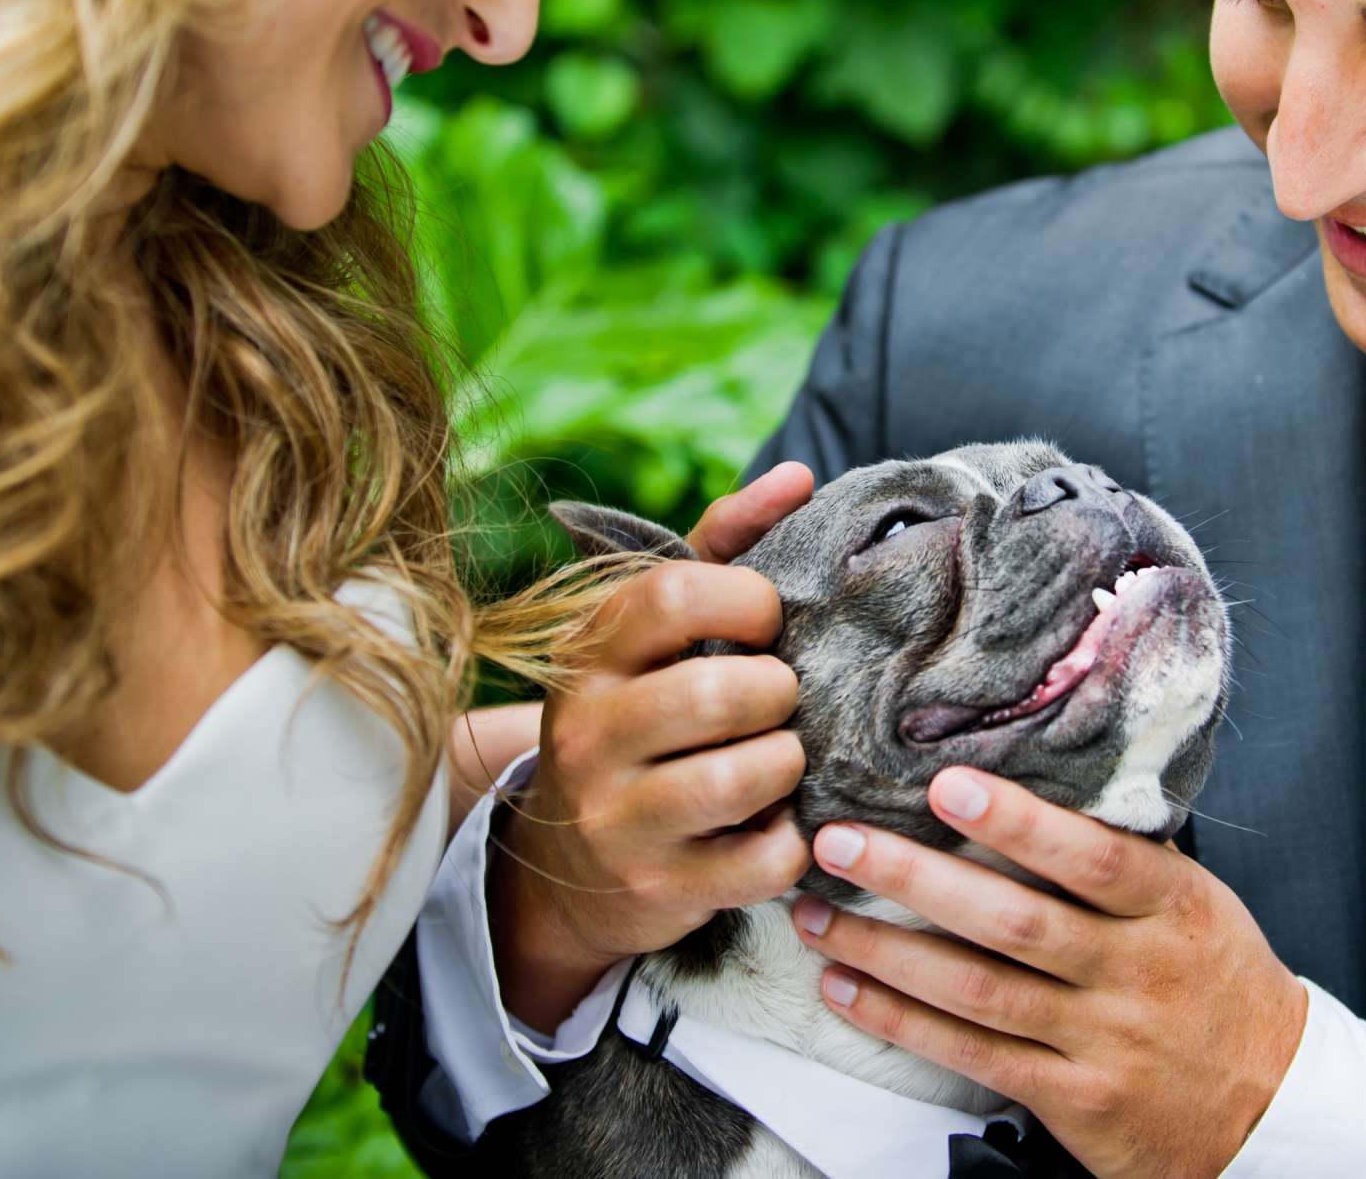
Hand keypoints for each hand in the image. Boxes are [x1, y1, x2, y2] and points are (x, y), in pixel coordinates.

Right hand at [493, 463, 816, 1029]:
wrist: (567, 864)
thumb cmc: (642, 714)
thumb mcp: (658, 631)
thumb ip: (726, 545)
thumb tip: (798, 477)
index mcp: (591, 652)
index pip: (672, 594)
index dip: (747, 600)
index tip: (767, 622)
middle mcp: (590, 731)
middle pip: (721, 692)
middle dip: (779, 692)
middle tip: (780, 701)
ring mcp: (618, 817)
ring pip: (744, 776)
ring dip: (788, 764)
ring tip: (779, 760)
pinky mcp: (657, 888)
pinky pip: (763, 860)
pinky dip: (791, 842)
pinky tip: (775, 825)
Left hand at [792, 767, 1308, 1178]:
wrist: (1269, 1104)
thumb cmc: (1216, 979)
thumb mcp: (1196, 901)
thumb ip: (1122, 849)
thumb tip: (1034, 768)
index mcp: (1169, 907)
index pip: (1091, 858)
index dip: (1018, 823)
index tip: (946, 785)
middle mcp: (1134, 973)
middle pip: (1014, 923)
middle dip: (916, 880)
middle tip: (838, 840)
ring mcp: (1102, 1042)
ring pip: (978, 992)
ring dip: (884, 950)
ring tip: (814, 911)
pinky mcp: (1073, 1100)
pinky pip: (974, 1057)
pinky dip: (902, 1022)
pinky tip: (847, 988)